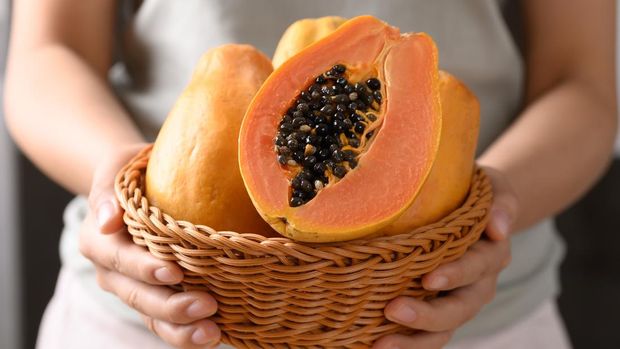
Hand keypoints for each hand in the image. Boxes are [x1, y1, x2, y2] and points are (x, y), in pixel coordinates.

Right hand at [78, 144, 220, 348]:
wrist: (136, 185)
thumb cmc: (130, 172)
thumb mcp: (116, 168)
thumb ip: (108, 192)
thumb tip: (108, 220)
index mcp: (97, 241)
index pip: (120, 259)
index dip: (145, 269)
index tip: (174, 273)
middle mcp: (110, 271)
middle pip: (138, 296)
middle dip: (171, 306)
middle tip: (207, 306)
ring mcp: (132, 288)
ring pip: (151, 317)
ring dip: (180, 330)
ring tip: (211, 334)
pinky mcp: (153, 297)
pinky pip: (165, 321)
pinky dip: (186, 331)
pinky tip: (214, 335)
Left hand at [373, 167, 518, 348]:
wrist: (473, 210)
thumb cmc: (474, 193)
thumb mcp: (495, 188)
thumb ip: (501, 203)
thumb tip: (499, 228)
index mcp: (490, 254)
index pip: (476, 267)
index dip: (454, 275)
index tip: (428, 279)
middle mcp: (478, 284)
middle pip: (459, 308)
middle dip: (427, 314)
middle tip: (393, 310)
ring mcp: (459, 302)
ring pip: (443, 331)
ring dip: (413, 341)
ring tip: (380, 345)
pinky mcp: (440, 312)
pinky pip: (427, 337)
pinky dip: (407, 345)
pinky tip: (375, 346)